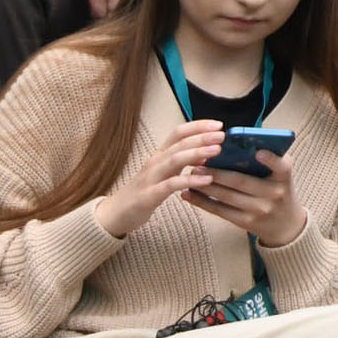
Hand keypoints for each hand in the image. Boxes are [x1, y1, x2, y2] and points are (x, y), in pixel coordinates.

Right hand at [95, 121, 223, 239]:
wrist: (115, 214)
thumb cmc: (144, 192)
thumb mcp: (166, 174)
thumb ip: (183, 163)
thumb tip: (207, 154)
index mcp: (160, 155)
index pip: (178, 133)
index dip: (197, 126)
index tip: (218, 124)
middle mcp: (155, 162)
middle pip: (179, 143)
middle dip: (201, 136)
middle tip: (222, 134)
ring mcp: (151, 178)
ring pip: (174, 159)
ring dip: (197, 153)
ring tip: (217, 150)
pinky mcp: (149, 195)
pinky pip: (171, 185)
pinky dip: (189, 180)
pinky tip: (207, 179)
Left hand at [187, 142, 310, 246]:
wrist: (286, 224)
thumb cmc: (278, 190)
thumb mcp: (281, 175)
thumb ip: (270, 160)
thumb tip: (238, 145)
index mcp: (284, 178)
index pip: (282, 167)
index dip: (270, 159)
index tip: (258, 152)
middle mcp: (274, 194)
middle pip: (241, 181)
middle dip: (217, 172)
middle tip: (198, 163)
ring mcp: (259, 210)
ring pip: (227, 196)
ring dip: (206, 185)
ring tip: (191, 175)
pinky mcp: (246, 222)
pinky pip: (220, 211)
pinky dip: (202, 202)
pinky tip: (189, 194)